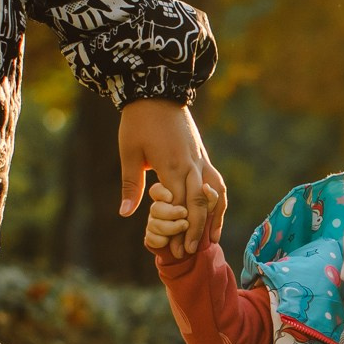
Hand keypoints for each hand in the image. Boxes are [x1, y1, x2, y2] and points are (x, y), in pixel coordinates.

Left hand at [118, 99, 225, 257]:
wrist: (157, 91)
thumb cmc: (138, 122)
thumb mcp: (129, 153)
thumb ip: (131, 184)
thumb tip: (126, 214)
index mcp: (172, 166)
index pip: (179, 205)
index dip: (179, 230)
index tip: (175, 250)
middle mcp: (191, 165)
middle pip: (199, 204)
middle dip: (196, 230)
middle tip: (190, 252)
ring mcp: (200, 159)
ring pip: (214, 194)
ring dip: (214, 217)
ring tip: (211, 239)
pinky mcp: (202, 155)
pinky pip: (216, 182)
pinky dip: (218, 200)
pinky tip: (215, 214)